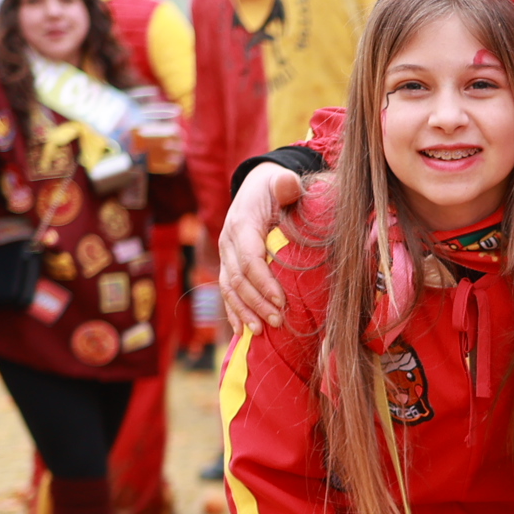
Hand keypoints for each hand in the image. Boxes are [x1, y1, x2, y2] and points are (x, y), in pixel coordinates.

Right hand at [217, 163, 301, 333]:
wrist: (258, 186)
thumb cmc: (275, 188)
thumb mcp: (281, 182)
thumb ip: (286, 184)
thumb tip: (288, 183)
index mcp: (241, 224)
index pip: (249, 258)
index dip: (264, 282)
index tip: (282, 301)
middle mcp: (228, 241)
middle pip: (238, 279)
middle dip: (257, 303)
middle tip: (279, 322)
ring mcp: (226, 255)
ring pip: (229, 288)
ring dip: (244, 311)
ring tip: (259, 331)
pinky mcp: (228, 264)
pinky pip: (226, 291)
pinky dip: (233, 311)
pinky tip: (242, 330)